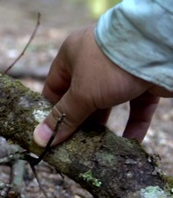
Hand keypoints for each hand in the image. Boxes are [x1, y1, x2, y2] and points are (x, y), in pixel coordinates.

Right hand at [33, 24, 172, 146]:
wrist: (157, 48)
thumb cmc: (109, 66)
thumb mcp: (81, 93)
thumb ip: (63, 117)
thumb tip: (39, 139)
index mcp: (71, 56)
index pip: (54, 87)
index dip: (51, 111)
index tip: (48, 134)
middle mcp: (94, 63)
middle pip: (81, 98)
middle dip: (78, 123)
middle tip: (73, 146)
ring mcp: (120, 72)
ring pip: (108, 104)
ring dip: (103, 126)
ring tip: (97, 149)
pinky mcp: (143, 82)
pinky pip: (136, 108)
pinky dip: (133, 125)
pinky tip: (128, 143)